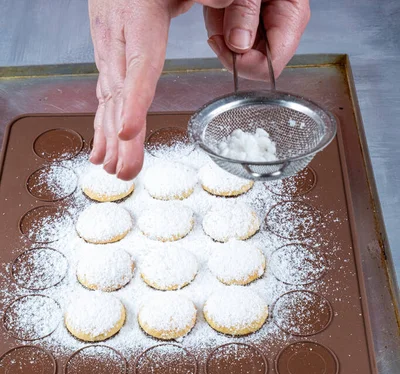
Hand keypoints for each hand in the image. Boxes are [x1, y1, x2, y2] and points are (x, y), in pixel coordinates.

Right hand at [89, 0, 234, 179]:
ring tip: (112, 170)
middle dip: (120, 137)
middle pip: (120, 92)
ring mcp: (109, 43)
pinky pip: (106, 92)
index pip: (139, 65)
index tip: (128, 133)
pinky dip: (103, 122)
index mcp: (139, 15)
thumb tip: (232, 9)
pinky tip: (102, 148)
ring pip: (108, 96)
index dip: (133, 102)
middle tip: (124, 171)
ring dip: (109, 137)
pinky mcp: (108, 49)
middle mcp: (118, 33)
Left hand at [205, 0, 309, 79]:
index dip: (244, 63)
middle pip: (254, 60)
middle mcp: (282, 24)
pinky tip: (220, 6)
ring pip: (239, 49)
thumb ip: (244, 11)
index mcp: (291, 16)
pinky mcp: (252, 20)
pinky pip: (232, 35)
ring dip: (222, 31)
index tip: (222, 44)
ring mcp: (268, 24)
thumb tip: (239, 45)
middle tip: (219, 18)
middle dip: (230, 45)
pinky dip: (220, 23)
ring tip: (221, 5)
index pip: (271, 65)